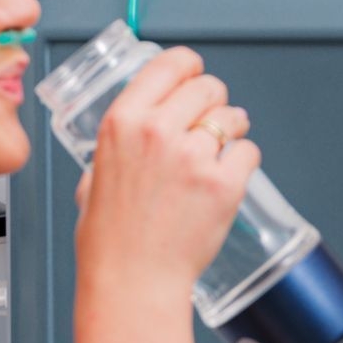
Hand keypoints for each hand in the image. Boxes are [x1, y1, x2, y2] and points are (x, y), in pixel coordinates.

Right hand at [73, 46, 260, 292]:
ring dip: (233, 127)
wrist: (133, 278)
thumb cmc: (111, 238)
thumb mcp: (94, 174)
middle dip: (214, 100)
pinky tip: (231, 173)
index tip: (196, 72)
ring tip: (224, 146)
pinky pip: (249, 152)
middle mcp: (159, 131)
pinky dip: (244, 160)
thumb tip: (134, 137)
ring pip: (232, 116)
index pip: (169, 65)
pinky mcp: (224, 184)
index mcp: (123, 121)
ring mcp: (194, 157)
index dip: (190, 65)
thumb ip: (118, 146)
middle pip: (207, 87)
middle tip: (213, 117)